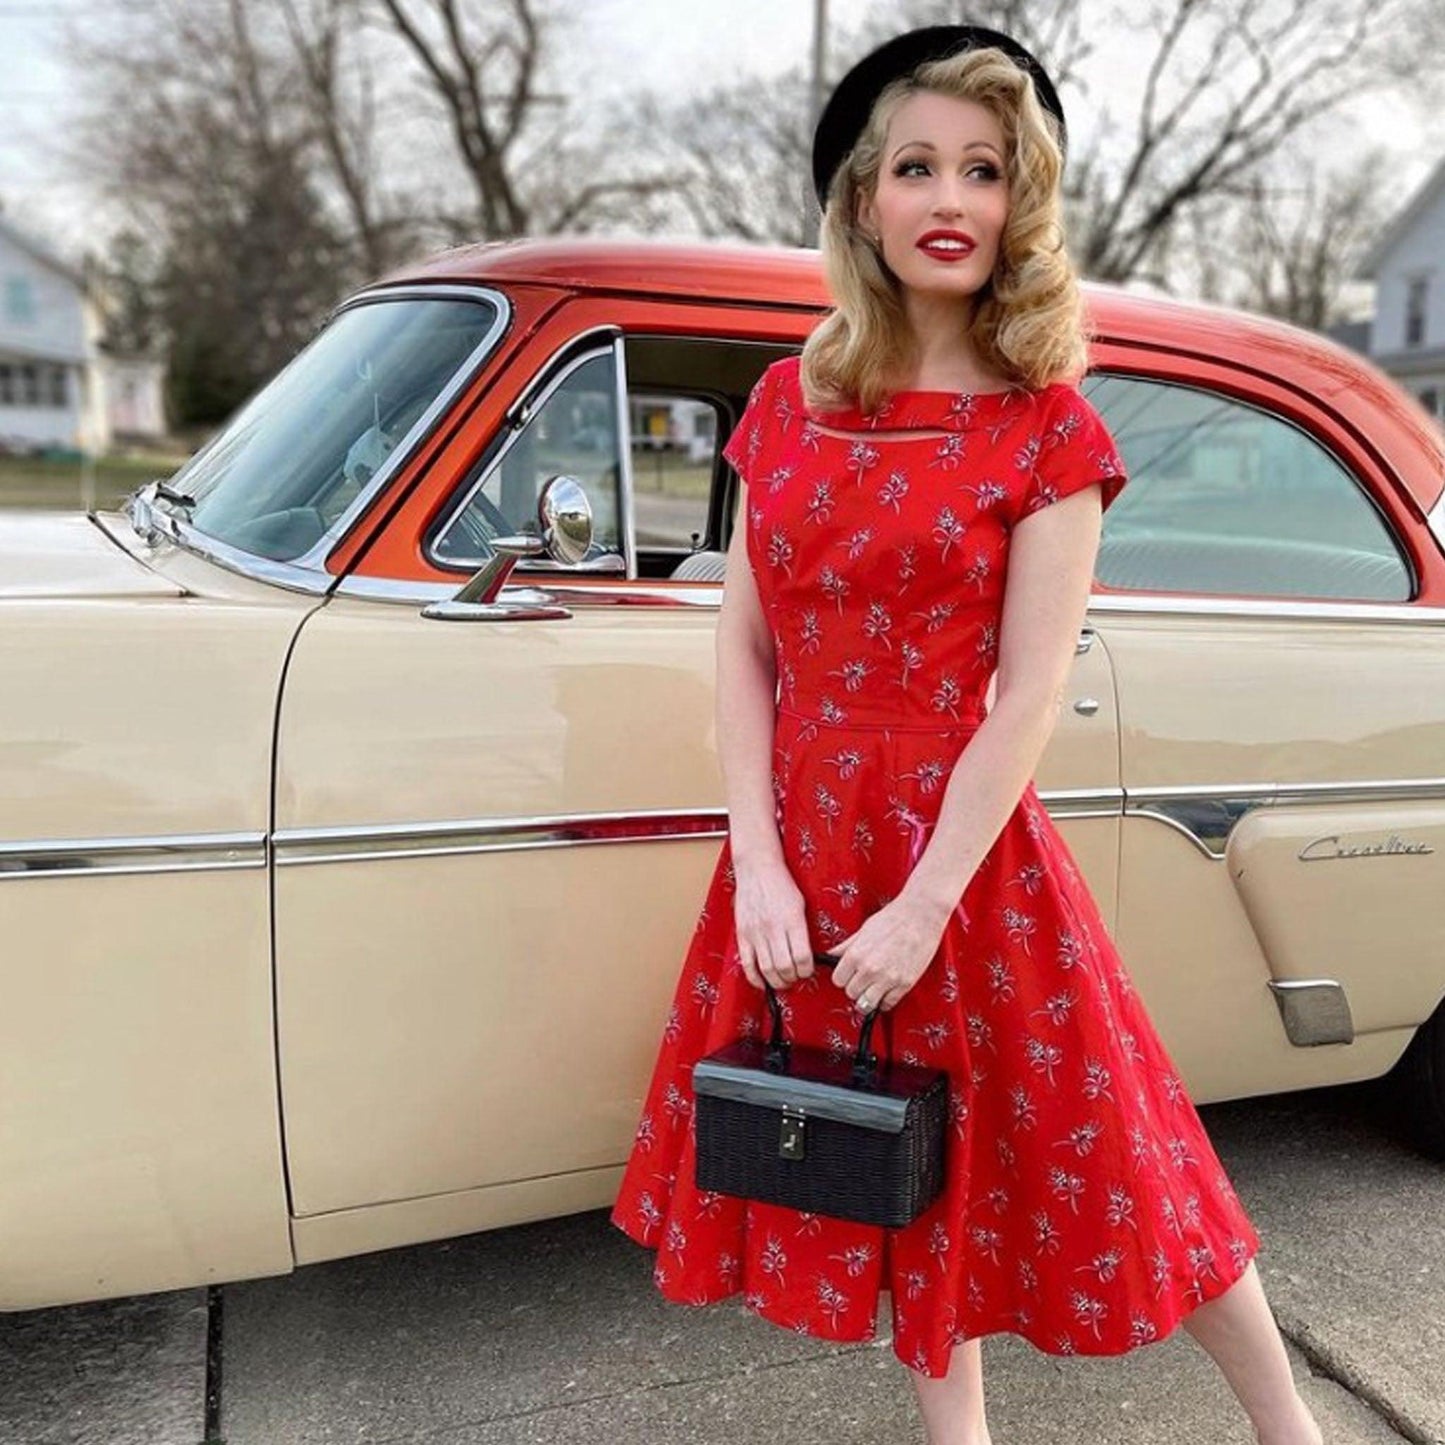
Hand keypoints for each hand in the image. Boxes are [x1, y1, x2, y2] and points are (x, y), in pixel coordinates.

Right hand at [732, 857, 815, 991]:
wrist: (757, 868)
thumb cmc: (781, 885)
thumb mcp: (801, 904)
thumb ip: (803, 930)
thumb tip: (807, 955)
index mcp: (793, 920)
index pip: (803, 957)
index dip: (807, 970)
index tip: (808, 971)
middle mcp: (774, 928)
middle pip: (785, 967)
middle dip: (793, 978)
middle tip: (795, 977)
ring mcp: (756, 932)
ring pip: (767, 969)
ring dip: (777, 981)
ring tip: (782, 981)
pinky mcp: (743, 934)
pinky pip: (747, 963)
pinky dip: (755, 978)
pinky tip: (762, 982)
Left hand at [827, 895, 948, 1013]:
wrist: (921, 915)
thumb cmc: (893, 918)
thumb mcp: (863, 930)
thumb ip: (845, 947)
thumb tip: (830, 955)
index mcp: (856, 955)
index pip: (838, 980)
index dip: (843, 977)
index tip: (849, 974)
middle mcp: (869, 969)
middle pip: (851, 993)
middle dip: (856, 986)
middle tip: (863, 978)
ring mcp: (887, 979)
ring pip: (867, 1004)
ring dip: (868, 997)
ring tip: (873, 987)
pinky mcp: (904, 984)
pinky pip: (888, 1004)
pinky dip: (886, 1000)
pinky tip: (887, 989)